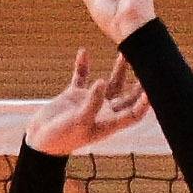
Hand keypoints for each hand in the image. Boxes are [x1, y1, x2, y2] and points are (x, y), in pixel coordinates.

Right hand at [26, 48, 147, 157]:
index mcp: (109, 123)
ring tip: (124, 52)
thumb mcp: (79, 120)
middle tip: (147, 64)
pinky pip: (81, 77)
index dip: (145, 104)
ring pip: (110, 83)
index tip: (153, 90)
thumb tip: (103, 81)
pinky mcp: (74, 95)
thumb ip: (93, 102)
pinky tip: (83, 52)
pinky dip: (83, 65)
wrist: (39, 140)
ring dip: (118, 70)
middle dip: (137, 82)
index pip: (134, 114)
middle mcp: (103, 111)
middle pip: (127, 95)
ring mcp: (89, 102)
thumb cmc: (62, 137)